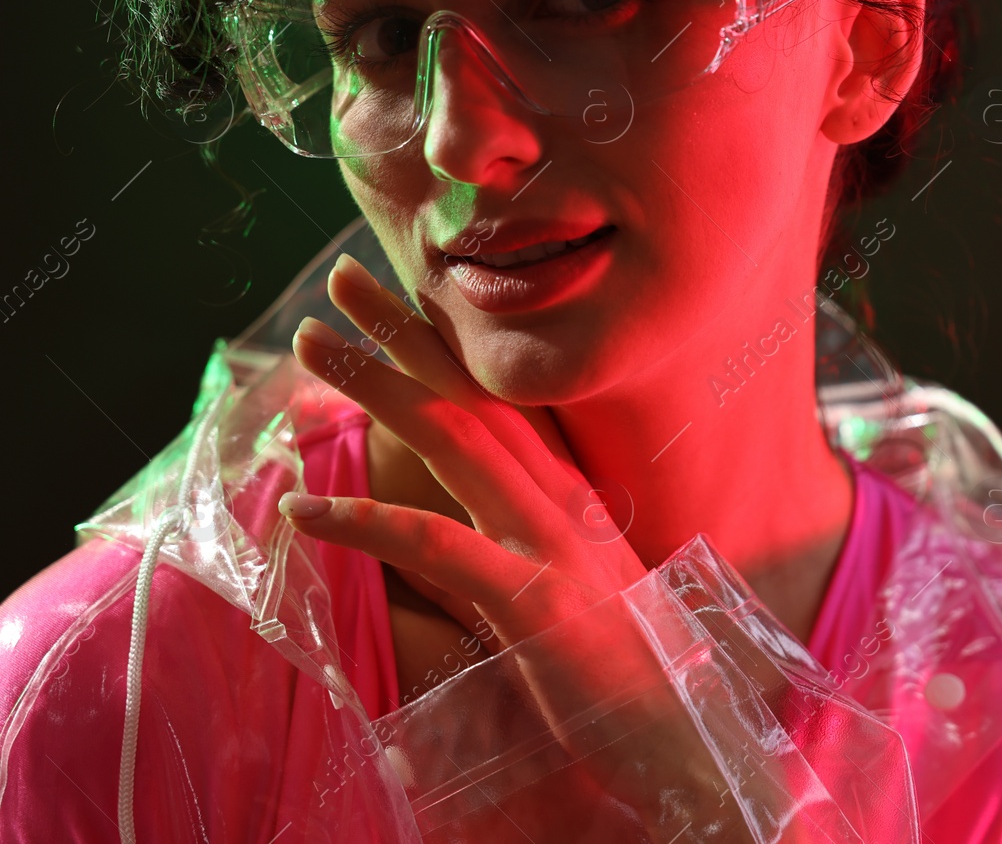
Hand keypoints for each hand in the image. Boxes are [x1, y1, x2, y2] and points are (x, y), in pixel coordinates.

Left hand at [281, 253, 648, 654]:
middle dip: (406, 331)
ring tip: (314, 345)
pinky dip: (364, 523)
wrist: (689, 732)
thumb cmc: (634, 668)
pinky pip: (435, 547)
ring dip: (380, 385)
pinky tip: (305, 507)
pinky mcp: (534, 602)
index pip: (504, 400)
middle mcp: (562, 502)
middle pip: (475, 397)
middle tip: (342, 276)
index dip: (450, 343)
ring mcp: (551, 545)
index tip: (401, 293)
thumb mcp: (581, 587)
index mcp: (572, 496)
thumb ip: (522, 547)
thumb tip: (455, 532)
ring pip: (456, 442)